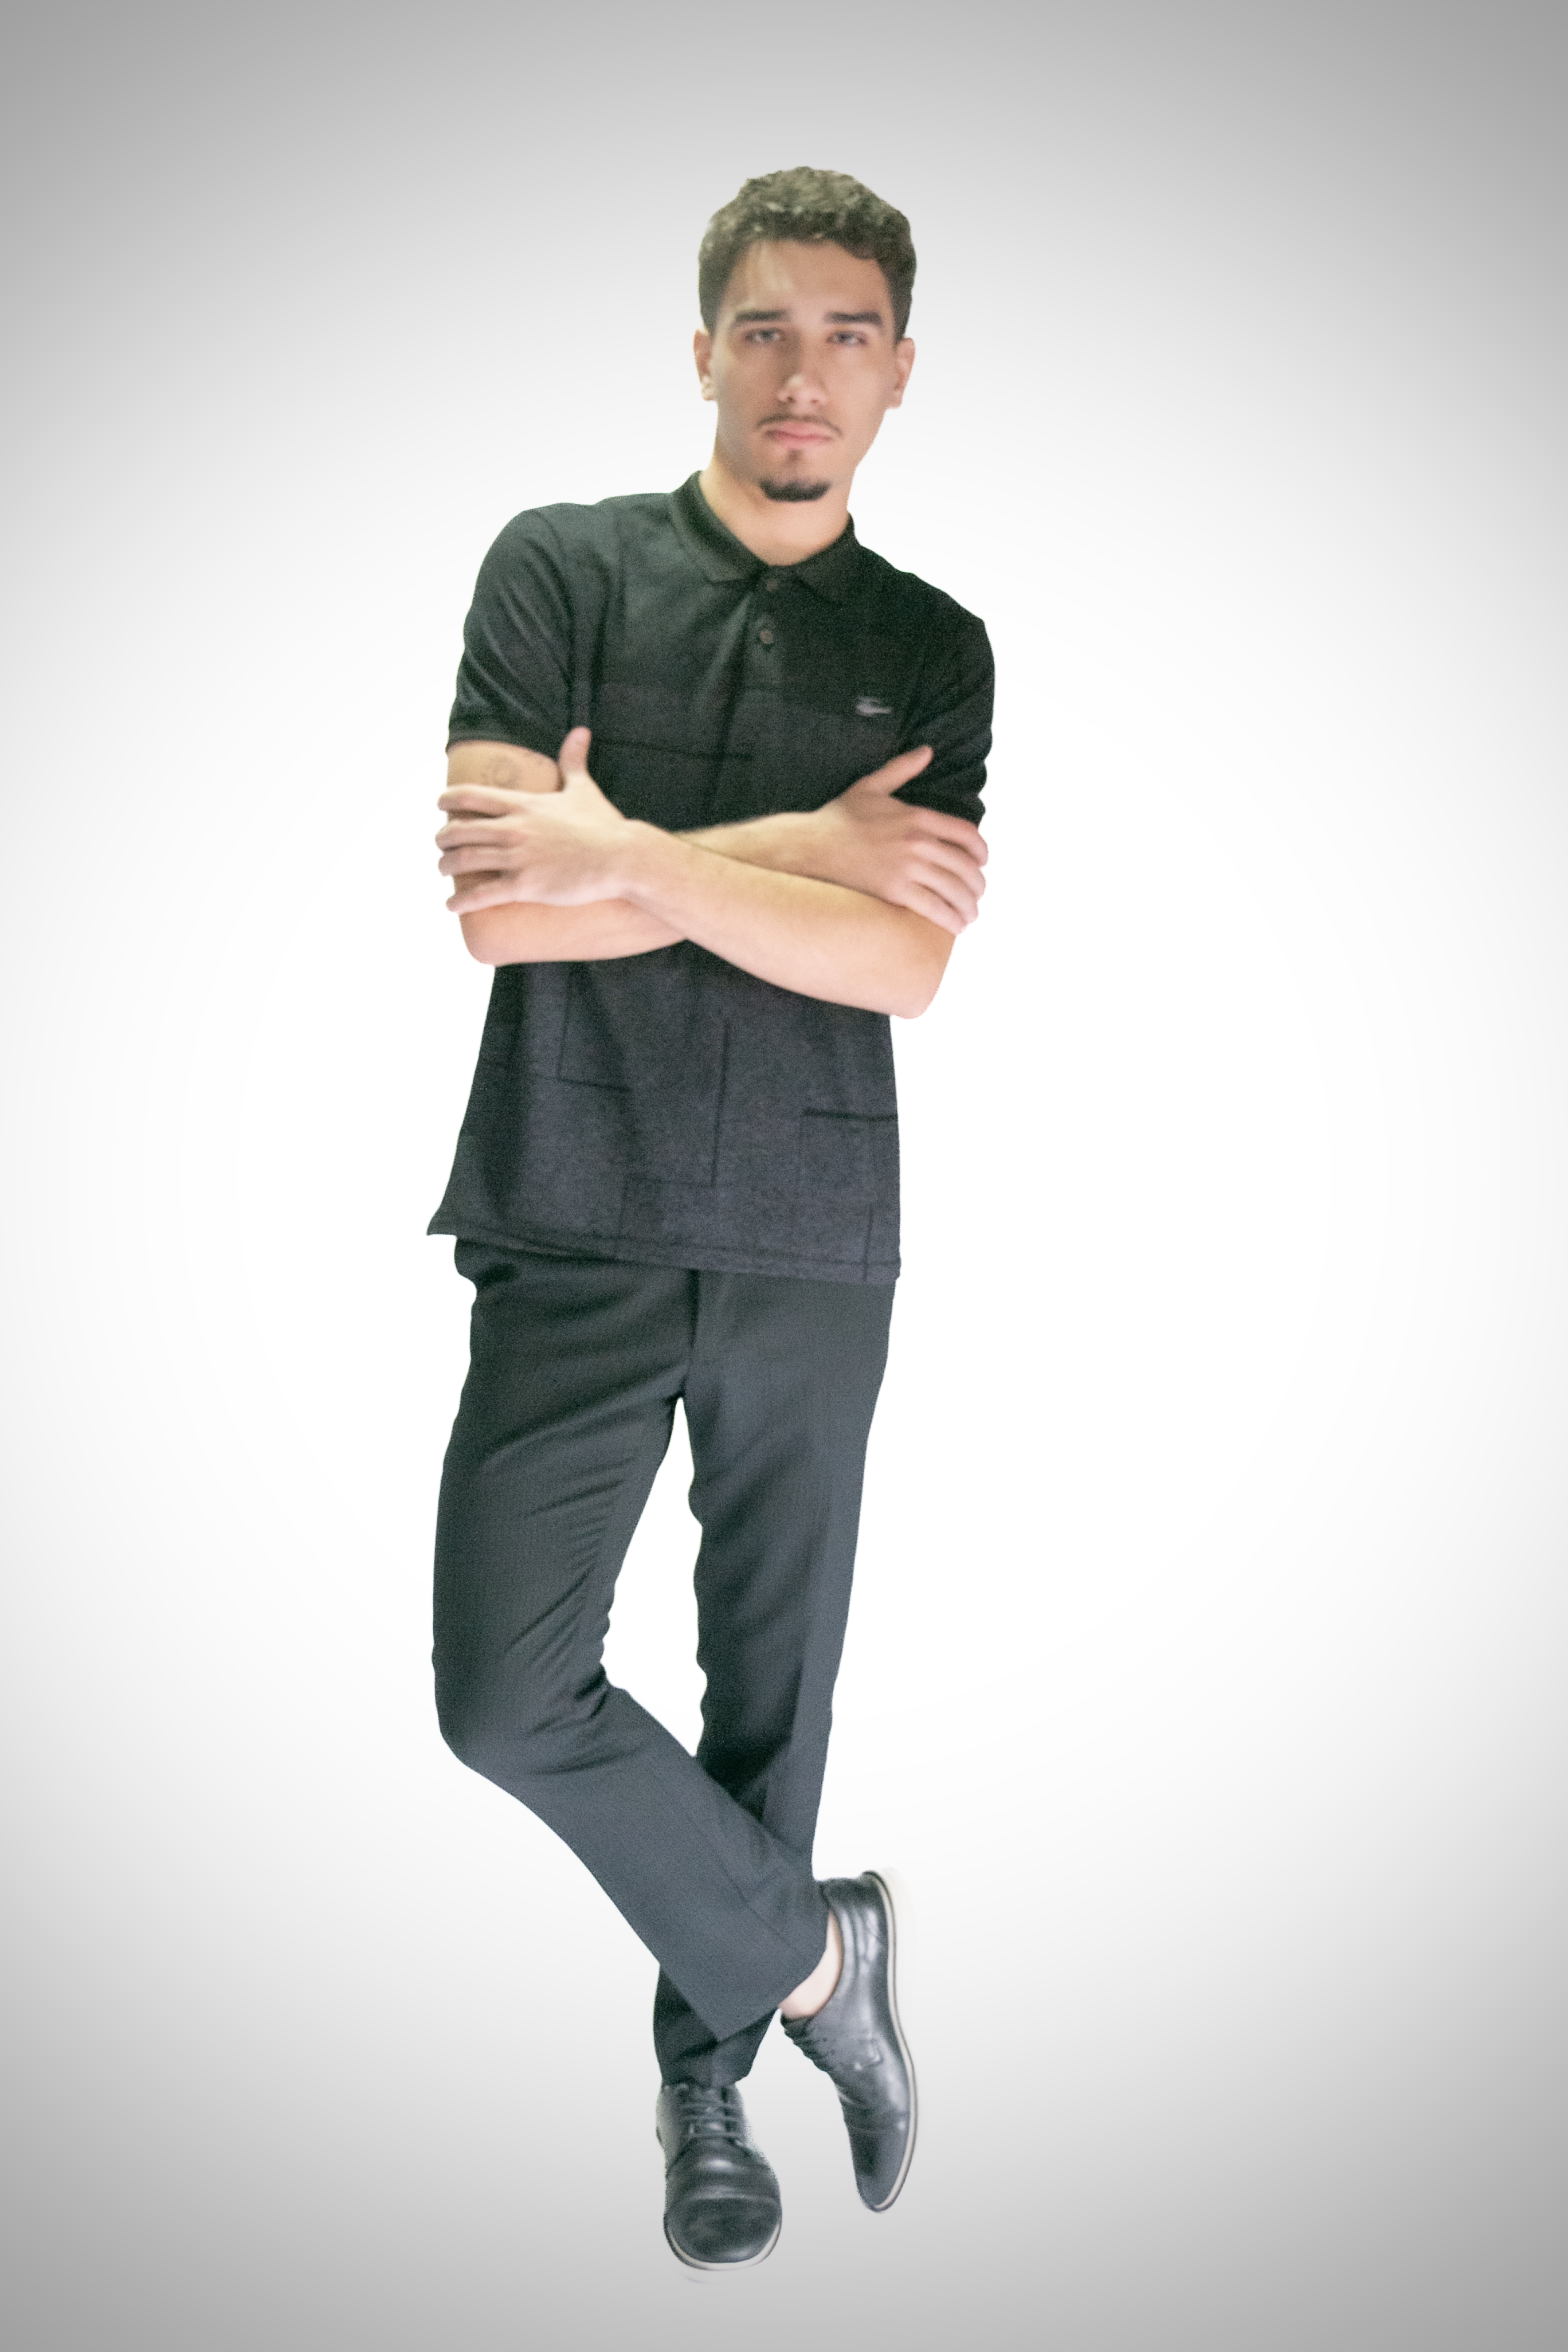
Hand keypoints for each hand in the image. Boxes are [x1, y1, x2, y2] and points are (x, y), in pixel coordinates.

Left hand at [435, 728, 634, 910]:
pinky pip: (482, 894)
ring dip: (446, 866)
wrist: (622, 858)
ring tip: (443, 870)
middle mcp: (514, 829)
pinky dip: (461, 901)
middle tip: (441, 844)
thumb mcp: (584, 789)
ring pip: (464, 861)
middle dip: (442, 838)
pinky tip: (450, 905)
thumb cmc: (604, 826)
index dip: (447, 800)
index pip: (470, 796)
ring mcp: (518, 858)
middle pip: (459, 830)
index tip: (440, 806)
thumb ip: (574, 760)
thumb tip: (580, 731)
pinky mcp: (525, 886)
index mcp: (523, 804)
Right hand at [802, 747, 987, 932]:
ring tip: (969, 916)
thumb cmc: (837, 819)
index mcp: (917, 816)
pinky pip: (935, 908)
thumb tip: (927, 751)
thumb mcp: (871, 786)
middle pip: (965, 867)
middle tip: (976, 896)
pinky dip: (951, 919)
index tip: (982, 863)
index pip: (966, 835)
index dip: (980, 852)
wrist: (808, 847)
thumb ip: (902, 769)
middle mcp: (918, 840)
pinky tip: (955, 927)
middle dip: (977, 885)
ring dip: (968, 906)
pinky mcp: (895, 890)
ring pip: (954, 890)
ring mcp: (907, 866)